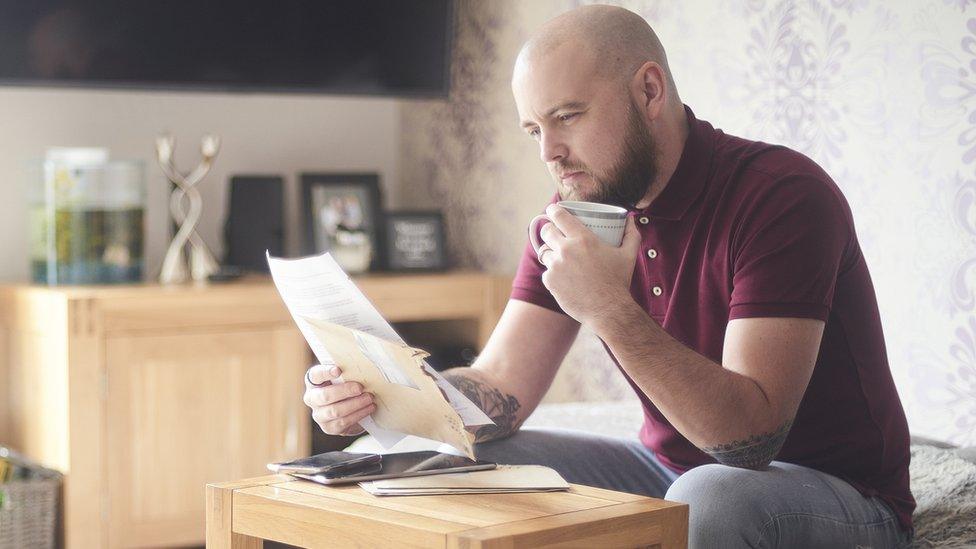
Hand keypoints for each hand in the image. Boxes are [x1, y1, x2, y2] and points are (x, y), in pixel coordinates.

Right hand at [303, 364, 375, 435]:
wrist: (349, 408)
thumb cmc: (346, 386)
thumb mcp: (344, 377)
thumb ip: (347, 372)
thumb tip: (362, 367)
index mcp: (313, 382)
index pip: (315, 375)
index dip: (326, 372)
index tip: (338, 370)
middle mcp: (312, 398)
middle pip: (325, 395)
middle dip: (345, 391)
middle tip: (360, 388)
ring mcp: (319, 415)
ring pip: (335, 411)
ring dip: (355, 404)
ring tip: (369, 398)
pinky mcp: (328, 428)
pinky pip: (343, 422)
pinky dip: (358, 415)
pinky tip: (368, 409)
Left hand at [537, 204, 641, 324]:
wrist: (608, 310)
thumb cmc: (619, 281)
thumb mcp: (629, 254)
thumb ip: (631, 234)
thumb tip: (631, 219)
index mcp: (582, 238)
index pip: (559, 215)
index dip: (554, 210)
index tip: (553, 210)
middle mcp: (565, 249)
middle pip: (547, 231)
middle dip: (550, 230)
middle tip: (556, 234)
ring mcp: (555, 266)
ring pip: (544, 252)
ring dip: (550, 252)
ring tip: (560, 257)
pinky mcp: (550, 281)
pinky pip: (547, 272)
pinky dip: (553, 274)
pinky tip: (564, 278)